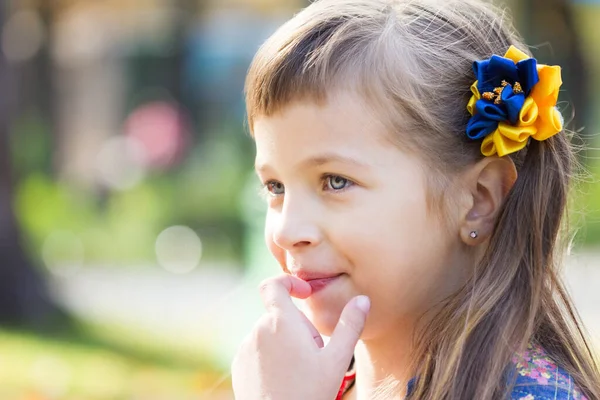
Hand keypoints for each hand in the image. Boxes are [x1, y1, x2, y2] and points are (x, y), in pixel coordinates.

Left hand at [231, 274, 369, 399]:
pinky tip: (285, 379)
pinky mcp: (239, 364)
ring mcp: (246, 347)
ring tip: (300, 371)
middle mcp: (258, 330)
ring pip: (271, 334)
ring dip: (286, 343)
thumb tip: (362, 299)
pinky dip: (272, 356)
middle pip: (281, 314)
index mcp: (280, 322)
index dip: (291, 283)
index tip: (306, 296)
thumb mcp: (336, 360)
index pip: (274, 284)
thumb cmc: (308, 393)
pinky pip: (258, 350)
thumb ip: (349, 325)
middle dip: (299, 327)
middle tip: (315, 355)